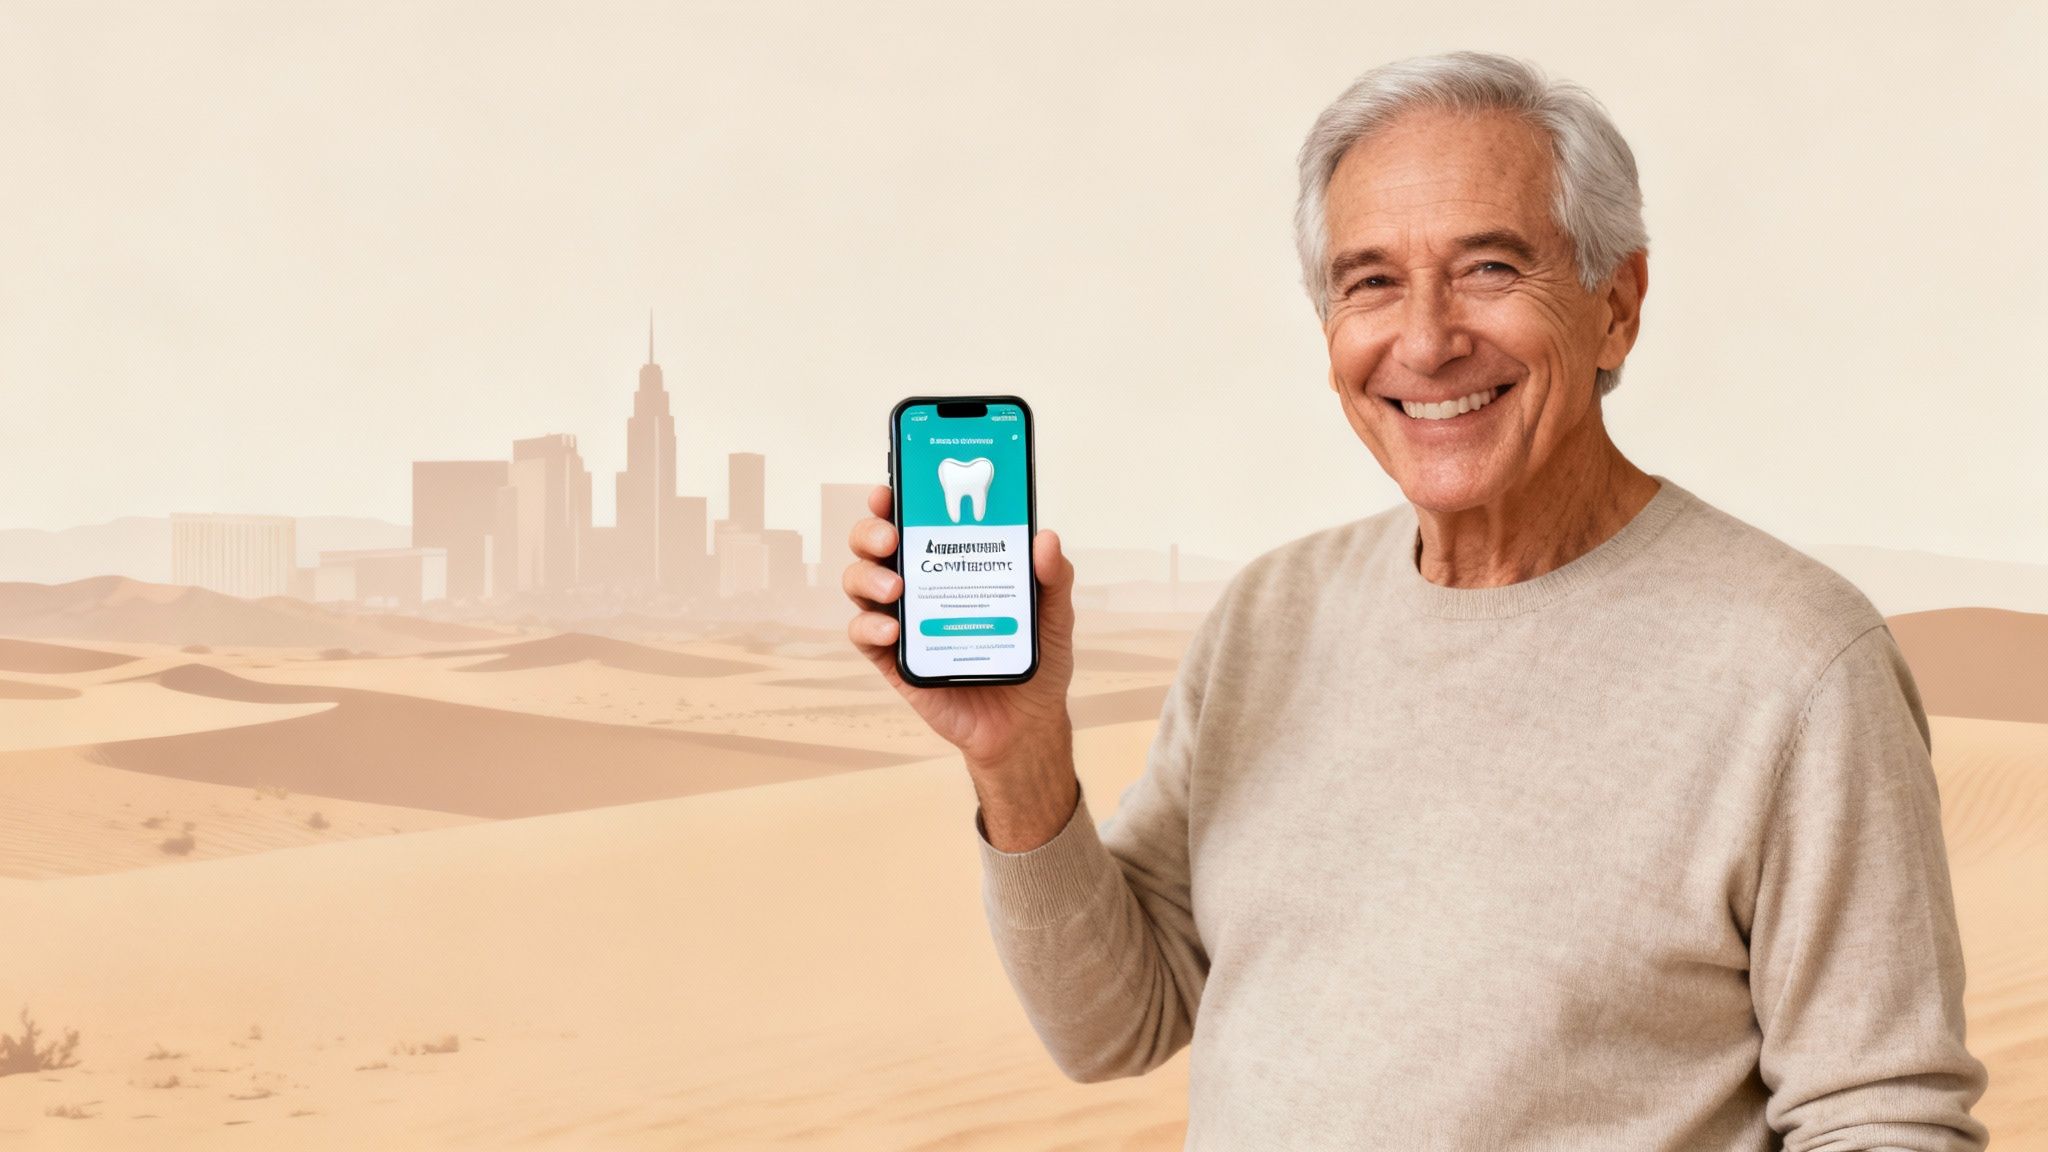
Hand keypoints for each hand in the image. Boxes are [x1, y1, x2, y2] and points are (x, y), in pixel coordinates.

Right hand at [841, 484, 1076, 770]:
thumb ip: (1054, 577)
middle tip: (893, 538)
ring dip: (868, 578)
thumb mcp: (1054, 614)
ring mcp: (904, 622)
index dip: (896, 501)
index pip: (915, 522)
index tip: (893, 488)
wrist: (1027, 723)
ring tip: (896, 589)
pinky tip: (892, 631)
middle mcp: (920, 586)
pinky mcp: (895, 661)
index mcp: (952, 564)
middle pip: (875, 547)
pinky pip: (865, 637)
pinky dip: (869, 628)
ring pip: (860, 585)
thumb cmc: (1035, 658)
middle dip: (871, 532)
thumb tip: (1045, 539)